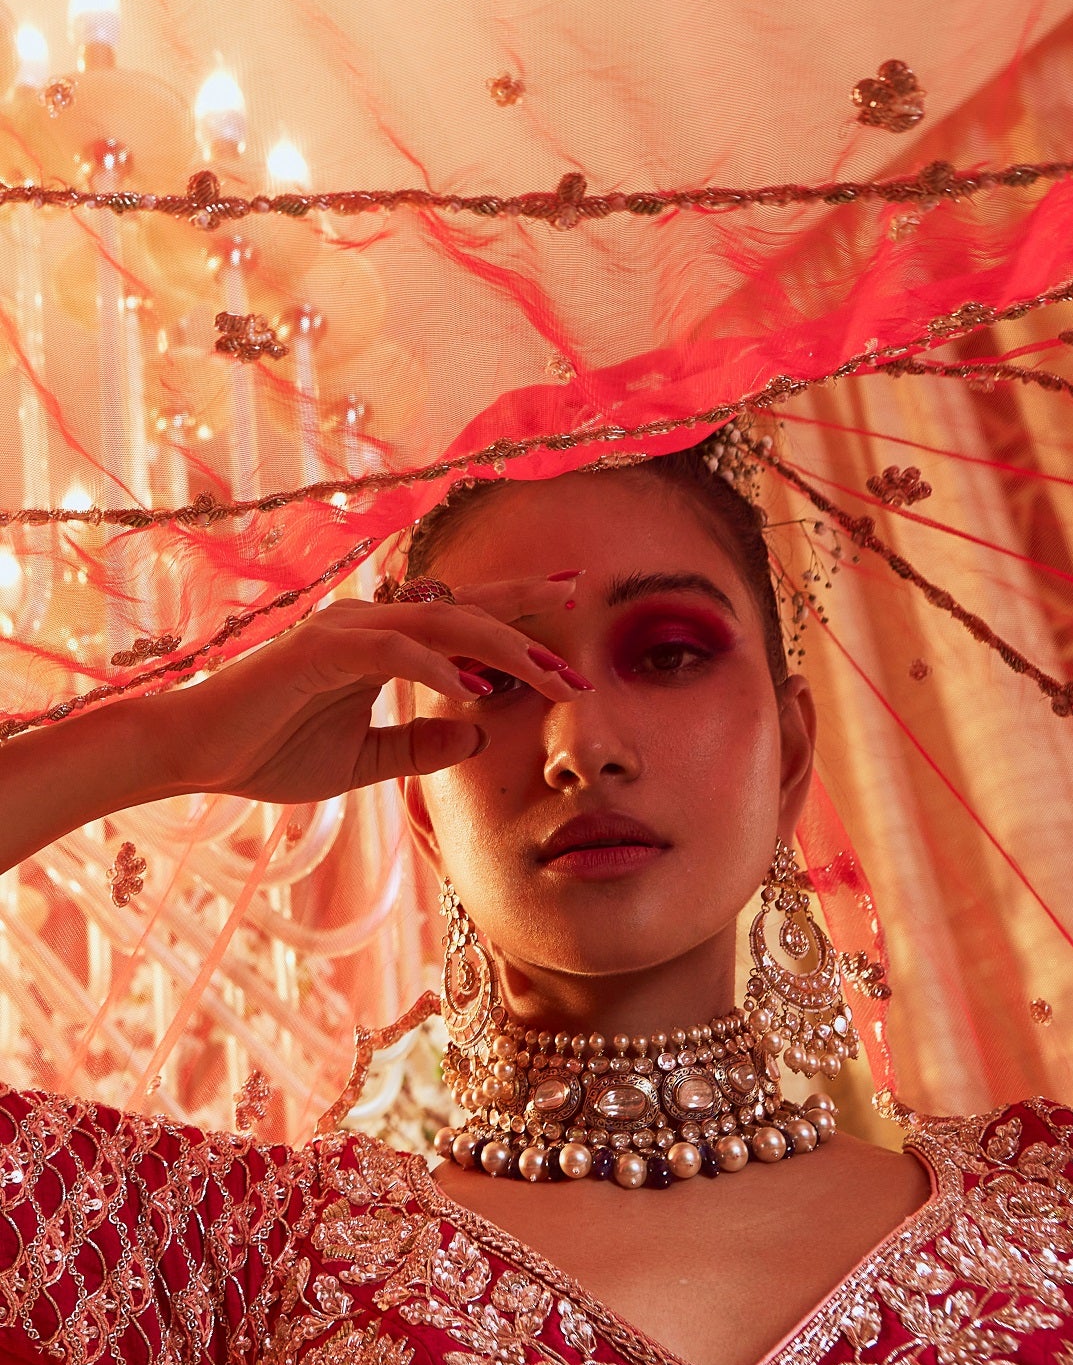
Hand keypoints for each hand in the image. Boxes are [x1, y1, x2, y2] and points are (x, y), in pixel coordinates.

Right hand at [155, 573, 589, 804]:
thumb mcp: (364, 760)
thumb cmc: (267, 752)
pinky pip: (391, 650)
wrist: (194, 755)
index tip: (573, 604)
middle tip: (585, 612)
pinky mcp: (318, 650)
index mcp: (380, 641)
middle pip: (465, 606)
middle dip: (528, 615)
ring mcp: (343, 630)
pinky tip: (472, 687)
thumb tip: (478, 734)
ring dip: (501, 646)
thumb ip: (419, 745)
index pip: (462, 616)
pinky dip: (435, 664)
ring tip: (550, 673)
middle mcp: (368, 623)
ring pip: (440, 622)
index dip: (517, 610)